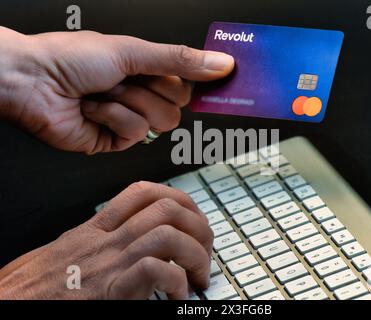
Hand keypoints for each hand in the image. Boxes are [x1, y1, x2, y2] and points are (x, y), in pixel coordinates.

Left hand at [0, 27, 233, 153]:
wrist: (32, 82)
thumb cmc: (72, 58)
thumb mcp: (134, 51)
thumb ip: (180, 60)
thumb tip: (221, 63)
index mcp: (146, 70)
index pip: (186, 84)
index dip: (185, 81)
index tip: (189, 78)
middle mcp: (140, 95)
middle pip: (177, 107)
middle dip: (148, 91)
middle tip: (124, 79)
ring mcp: (128, 119)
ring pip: (159, 123)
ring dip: (129, 103)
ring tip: (104, 92)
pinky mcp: (114, 140)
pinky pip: (135, 135)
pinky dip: (112, 118)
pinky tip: (93, 109)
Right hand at [0, 182, 213, 298]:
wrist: (13, 306)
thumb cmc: (37, 288)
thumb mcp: (68, 252)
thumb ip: (97, 241)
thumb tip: (132, 240)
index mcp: (96, 229)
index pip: (142, 192)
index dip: (178, 198)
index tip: (192, 217)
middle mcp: (105, 240)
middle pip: (165, 207)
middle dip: (198, 223)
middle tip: (205, 248)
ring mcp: (108, 264)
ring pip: (167, 233)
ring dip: (196, 253)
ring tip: (199, 275)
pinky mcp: (109, 291)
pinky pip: (156, 270)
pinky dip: (177, 282)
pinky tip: (176, 298)